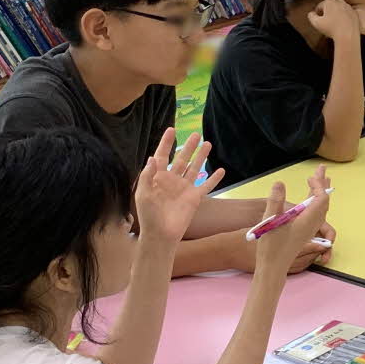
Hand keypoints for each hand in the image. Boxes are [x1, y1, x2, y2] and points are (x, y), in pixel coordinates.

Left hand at [135, 130, 221, 246]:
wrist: (161, 234)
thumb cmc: (149, 216)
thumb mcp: (143, 195)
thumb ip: (147, 176)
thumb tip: (152, 157)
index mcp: (158, 178)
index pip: (163, 156)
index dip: (166, 143)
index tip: (172, 129)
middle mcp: (172, 180)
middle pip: (182, 159)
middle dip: (188, 146)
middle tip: (196, 134)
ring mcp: (184, 188)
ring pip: (195, 168)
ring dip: (201, 156)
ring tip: (208, 143)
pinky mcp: (194, 197)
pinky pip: (206, 185)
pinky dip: (214, 178)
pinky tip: (221, 170)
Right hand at [250, 168, 332, 277]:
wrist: (272, 266)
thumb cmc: (271, 246)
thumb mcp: (270, 221)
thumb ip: (275, 201)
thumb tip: (279, 183)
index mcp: (307, 221)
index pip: (320, 198)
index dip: (318, 185)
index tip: (310, 177)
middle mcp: (312, 224)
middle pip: (323, 201)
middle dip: (322, 184)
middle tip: (322, 169)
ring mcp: (309, 229)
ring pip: (320, 207)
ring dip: (320, 192)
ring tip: (319, 180)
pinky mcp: (304, 232)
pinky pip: (315, 213)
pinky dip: (315, 201)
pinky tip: (309, 199)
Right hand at [309, 0, 359, 45]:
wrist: (348, 36)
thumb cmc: (331, 29)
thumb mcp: (316, 23)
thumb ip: (311, 16)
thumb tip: (311, 13)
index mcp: (329, 2)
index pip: (320, 7)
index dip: (318, 14)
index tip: (319, 20)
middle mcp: (340, 2)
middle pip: (330, 7)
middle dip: (327, 13)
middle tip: (326, 23)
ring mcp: (349, 7)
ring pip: (339, 10)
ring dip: (336, 15)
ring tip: (334, 25)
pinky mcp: (355, 13)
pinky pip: (347, 15)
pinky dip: (344, 18)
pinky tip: (342, 26)